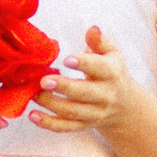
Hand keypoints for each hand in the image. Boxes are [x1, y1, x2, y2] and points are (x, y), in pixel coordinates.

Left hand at [31, 25, 147, 135]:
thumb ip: (99, 42)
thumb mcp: (111, 54)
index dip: (83, 63)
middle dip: (64, 87)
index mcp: (112, 74)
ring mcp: (95, 113)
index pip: (99, 68)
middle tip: (44, 80)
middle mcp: (105, 95)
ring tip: (33, 93)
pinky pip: (66, 127)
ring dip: (50, 104)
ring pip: (72, 111)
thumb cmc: (111, 71)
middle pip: (84, 93)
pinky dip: (49, 124)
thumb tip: (92, 29)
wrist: (123, 105)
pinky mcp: (84, 125)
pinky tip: (32, 115)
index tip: (66, 60)